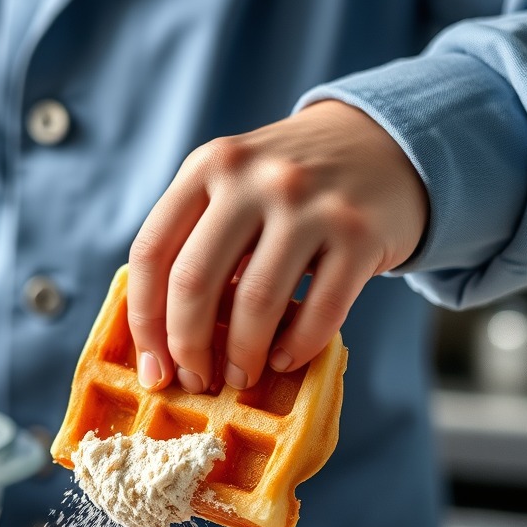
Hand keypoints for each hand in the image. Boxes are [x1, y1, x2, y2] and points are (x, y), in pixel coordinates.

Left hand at [127, 100, 428, 391]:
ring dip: (242, 357)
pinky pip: (319, 310)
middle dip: (187, 348)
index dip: (144, 323)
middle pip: (194, 282)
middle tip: (195, 381)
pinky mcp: (359, 232)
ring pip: (255, 302)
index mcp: (208, 167)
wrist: (382, 146)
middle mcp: (254, 178)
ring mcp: (309, 202)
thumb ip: (192, 242)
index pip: (151, 253)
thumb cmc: (287, 189)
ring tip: (240, 377)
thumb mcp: (231, 188)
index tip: (152, 368)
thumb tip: (159, 344)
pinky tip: (285, 360)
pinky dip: (297, 348)